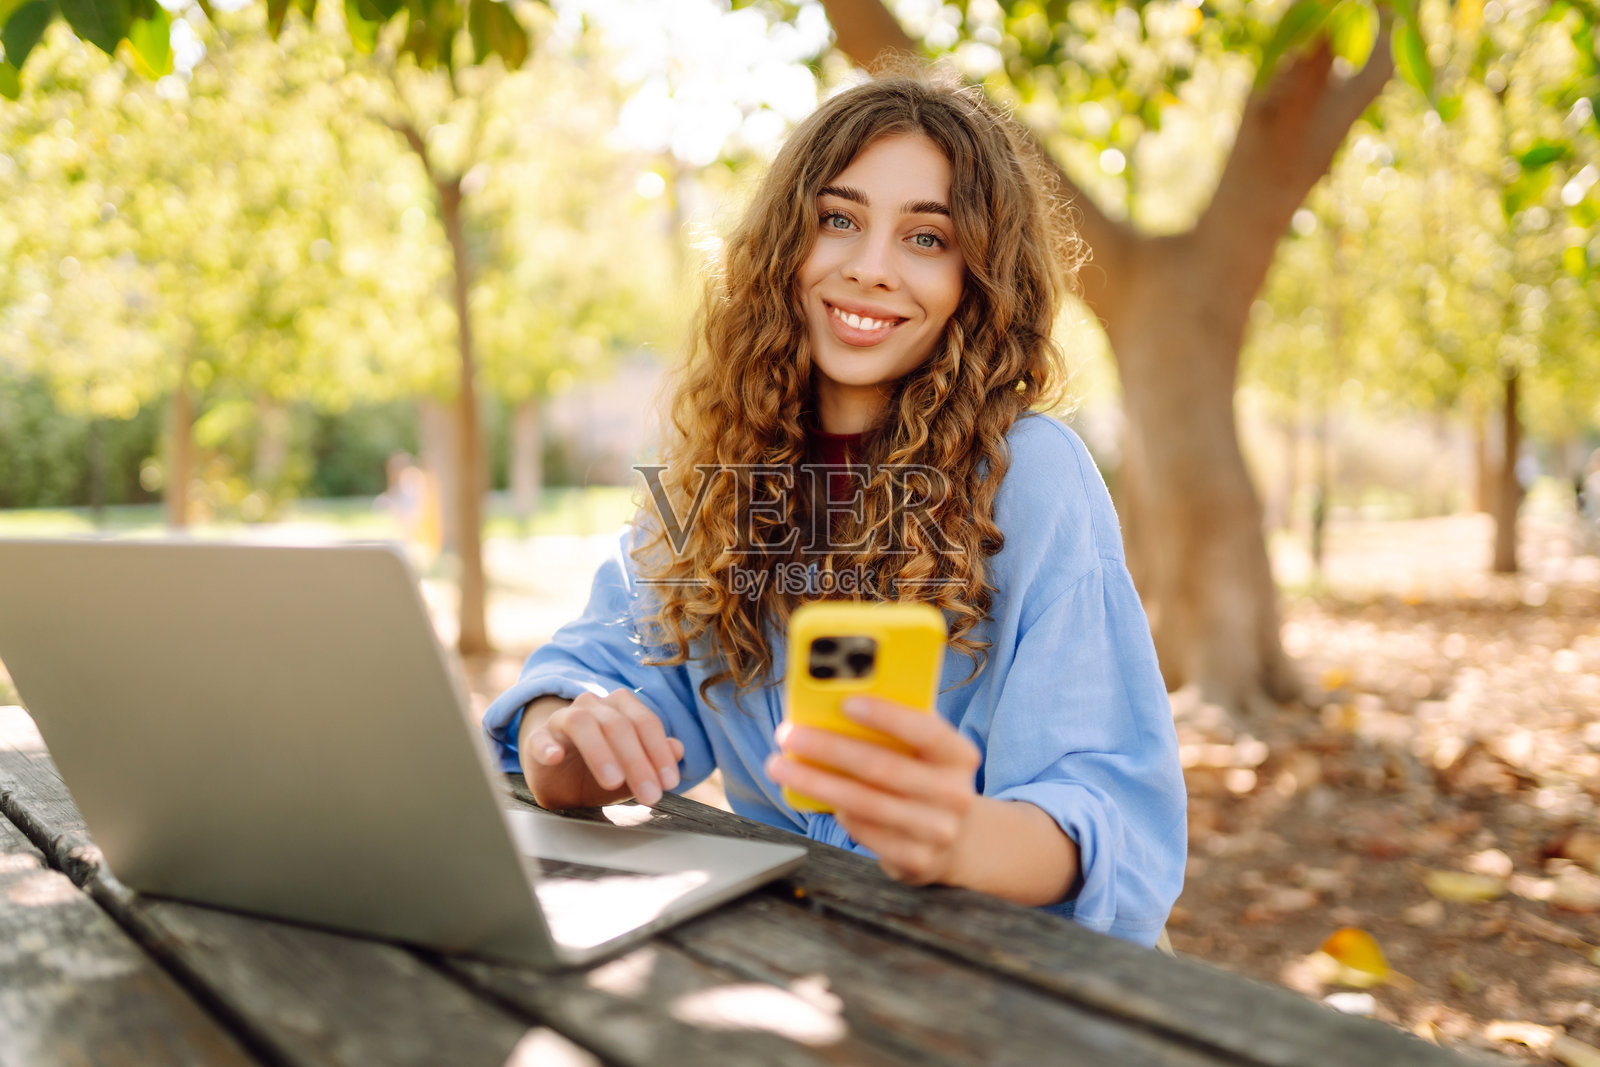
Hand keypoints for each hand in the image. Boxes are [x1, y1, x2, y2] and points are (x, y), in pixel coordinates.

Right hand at [518, 690, 683, 810]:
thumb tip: (678, 749)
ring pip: (582, 723)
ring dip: (601, 752)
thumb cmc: (598, 770)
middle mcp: (593, 707)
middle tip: (649, 794)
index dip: (659, 752)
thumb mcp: (631, 770)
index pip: (645, 722)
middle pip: (618, 725)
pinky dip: (548, 746)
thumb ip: (655, 759)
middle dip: (638, 761)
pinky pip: (540, 738)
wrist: (557, 779)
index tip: (669, 782)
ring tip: (613, 781)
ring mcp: (562, 720)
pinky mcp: (537, 739)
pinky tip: (556, 757)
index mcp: (620, 708)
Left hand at [765, 695, 981, 885]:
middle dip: (829, 749)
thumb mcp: (923, 753)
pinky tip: (815, 796)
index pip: (926, 730)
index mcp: (959, 755)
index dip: (887, 716)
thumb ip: (892, 732)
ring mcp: (938, 832)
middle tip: (790, 735)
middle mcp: (954, 794)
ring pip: (865, 803)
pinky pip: (864, 832)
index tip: (845, 702)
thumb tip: (831, 709)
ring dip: (816, 783)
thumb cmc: (924, 780)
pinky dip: (836, 812)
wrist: (956, 839)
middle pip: (883, 768)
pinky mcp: (917, 861)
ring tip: (781, 766)